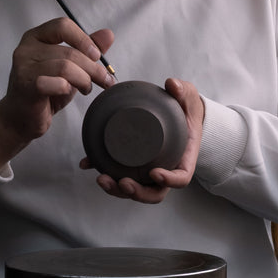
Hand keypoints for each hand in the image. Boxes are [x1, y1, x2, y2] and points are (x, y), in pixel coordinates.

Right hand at [0, 17, 114, 170]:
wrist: (19, 118)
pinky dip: (66, 88)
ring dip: (83, 80)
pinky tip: (68, 92)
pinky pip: (54, 82)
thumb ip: (86, 50)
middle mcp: (27, 48)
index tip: (97, 56)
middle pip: (69, 51)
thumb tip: (108, 34)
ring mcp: (24, 67)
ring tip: (86, 88)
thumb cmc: (44, 91)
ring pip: (65, 67)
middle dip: (92, 68)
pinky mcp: (25, 86)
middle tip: (104, 80)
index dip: (84, 40)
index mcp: (36, 37)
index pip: (63, 25)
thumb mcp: (69, 67)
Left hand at [85, 77, 204, 202]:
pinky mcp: (134, 165)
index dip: (169, 180)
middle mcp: (167, 169)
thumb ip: (182, 90)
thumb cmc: (186, 110)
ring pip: (136, 189)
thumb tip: (171, 84)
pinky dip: (104, 170)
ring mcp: (150, 169)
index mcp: (184, 158)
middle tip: (122, 182)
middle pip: (154, 192)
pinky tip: (88, 163)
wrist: (180, 114)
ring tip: (102, 178)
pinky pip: (120, 174)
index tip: (155, 173)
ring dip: (117, 189)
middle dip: (137, 192)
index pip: (181, 178)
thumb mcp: (188, 97)